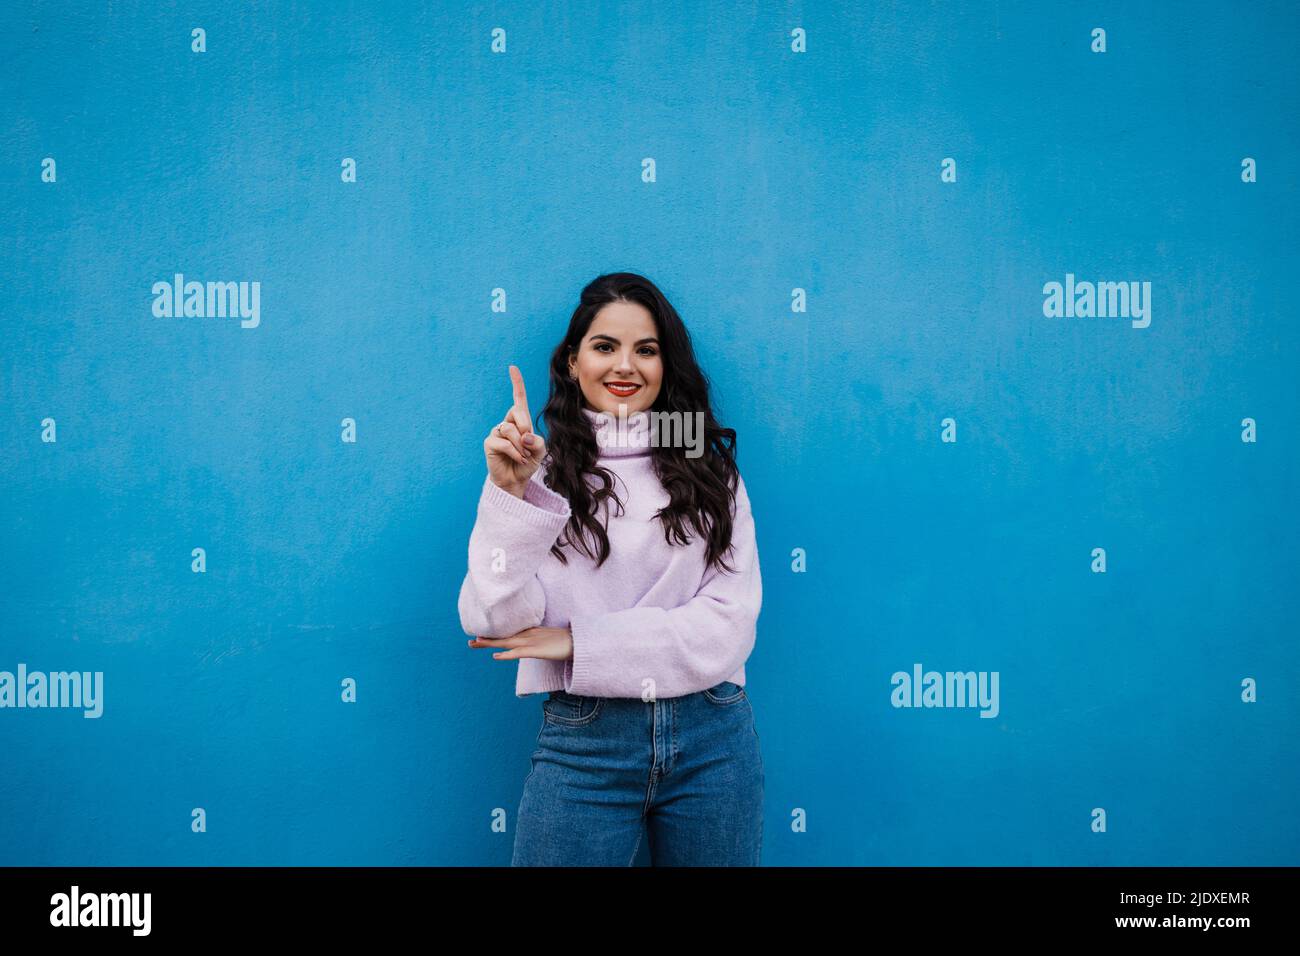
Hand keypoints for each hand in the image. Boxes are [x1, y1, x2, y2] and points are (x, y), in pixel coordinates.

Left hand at [468, 626, 572, 661]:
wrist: (578, 641)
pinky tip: (496, 656)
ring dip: (491, 643)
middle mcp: (528, 635)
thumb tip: (531, 645)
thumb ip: (538, 639)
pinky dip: (507, 654)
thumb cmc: (566, 641)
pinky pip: (518, 653)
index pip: (508, 633)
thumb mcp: (548, 639)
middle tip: (470, 641)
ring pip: (507, 642)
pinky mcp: (536, 650)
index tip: (481, 635)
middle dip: (486, 639)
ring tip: (476, 643)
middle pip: (503, 636)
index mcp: (530, 632)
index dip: (494, 634)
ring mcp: (531, 642)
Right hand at [484, 365, 546, 495]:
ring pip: (510, 429)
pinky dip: (515, 452)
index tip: (512, 367)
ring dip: (521, 445)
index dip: (516, 383)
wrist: (515, 480)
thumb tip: (522, 435)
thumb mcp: (540, 450)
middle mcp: (507, 422)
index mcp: (520, 420)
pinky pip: (504, 442)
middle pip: (517, 412)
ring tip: (522, 455)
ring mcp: (497, 431)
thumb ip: (537, 440)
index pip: (518, 398)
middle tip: (527, 444)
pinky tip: (516, 459)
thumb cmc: (527, 462)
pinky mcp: (490, 442)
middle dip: (526, 428)